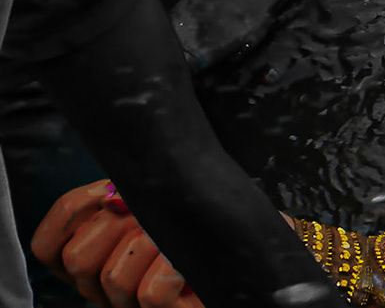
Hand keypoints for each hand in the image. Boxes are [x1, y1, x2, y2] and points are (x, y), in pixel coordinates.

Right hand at [31, 182, 199, 307]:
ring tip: (175, 239)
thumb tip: (112, 197)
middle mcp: (99, 289)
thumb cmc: (194, 222)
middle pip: (77, 259)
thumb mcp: (153, 199)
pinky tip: (187, 260)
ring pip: (113, 277)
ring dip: (152, 245)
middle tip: (153, 217)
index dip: (71, 210)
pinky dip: (173, 268)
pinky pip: (150, 294)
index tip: (108, 190)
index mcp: (89, 260)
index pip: (45, 245)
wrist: (237, 251)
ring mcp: (127, 307)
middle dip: (119, 225)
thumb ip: (124, 194)